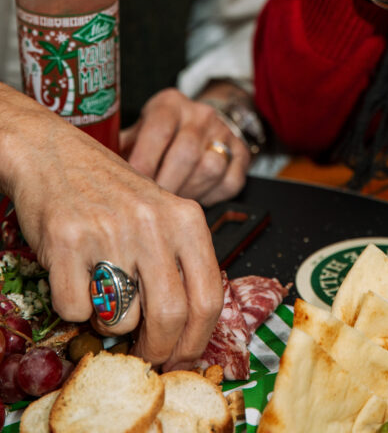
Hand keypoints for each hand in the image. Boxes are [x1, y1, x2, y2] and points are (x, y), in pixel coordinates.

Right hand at [1, 87, 223, 369]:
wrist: (55, 154)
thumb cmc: (111, 191)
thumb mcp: (160, 215)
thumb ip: (178, 262)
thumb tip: (187, 333)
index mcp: (185, 217)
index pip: (208, 296)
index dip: (196, 341)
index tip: (183, 359)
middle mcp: (152, 222)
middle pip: (169, 317)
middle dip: (156, 350)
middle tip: (144, 355)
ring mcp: (110, 230)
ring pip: (120, 319)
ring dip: (109, 323)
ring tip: (102, 292)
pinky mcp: (67, 240)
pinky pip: (75, 308)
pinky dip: (72, 307)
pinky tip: (74, 276)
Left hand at [120, 87, 250, 204]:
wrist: (198, 123)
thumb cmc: (157, 136)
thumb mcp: (135, 133)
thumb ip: (118, 151)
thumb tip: (93, 177)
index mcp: (169, 104)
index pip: (158, 130)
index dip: (143, 162)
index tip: (129, 188)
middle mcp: (200, 113)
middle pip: (185, 154)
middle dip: (165, 185)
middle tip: (148, 207)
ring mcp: (223, 132)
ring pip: (210, 168)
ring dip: (188, 192)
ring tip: (171, 203)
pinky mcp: (241, 152)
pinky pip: (230, 182)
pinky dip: (212, 196)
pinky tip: (195, 196)